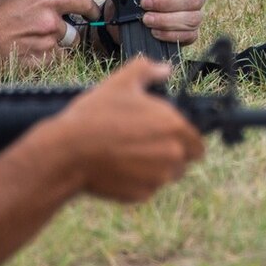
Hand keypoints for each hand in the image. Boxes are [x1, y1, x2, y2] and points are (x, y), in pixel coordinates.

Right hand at [0, 0, 102, 70]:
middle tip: (43, 36)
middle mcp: (51, 22)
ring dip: (55, 48)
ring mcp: (48, 43)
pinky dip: (49, 60)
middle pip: (73, 31)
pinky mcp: (43, 61)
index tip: (94, 13)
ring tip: (35, 46)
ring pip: (65, 48)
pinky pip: (57, 61)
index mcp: (45, 2)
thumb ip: (38, 0)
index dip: (92, 9)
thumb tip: (50, 3)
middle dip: (62, 35)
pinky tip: (32, 55)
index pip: (81, 2)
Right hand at [57, 58, 204, 202]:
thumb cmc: (96, 115)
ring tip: (126, 155)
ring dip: (154, 169)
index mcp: (175, 126)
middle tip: (142, 143)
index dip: (183, 138)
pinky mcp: (141, 195)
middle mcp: (173, 155)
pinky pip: (147, 189)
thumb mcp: (121, 82)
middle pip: (183, 160)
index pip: (197, 143)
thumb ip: (148, 70)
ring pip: (165, 176)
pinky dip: (136, 182)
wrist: (68, 152)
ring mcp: (158, 178)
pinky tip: (117, 168)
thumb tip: (166, 69)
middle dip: (169, 154)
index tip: (164, 134)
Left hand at [137, 0, 205, 46]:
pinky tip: (155, 31)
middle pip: (192, 1)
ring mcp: (196, 17)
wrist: (152, 13)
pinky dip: (169, 34)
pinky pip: (187, 36)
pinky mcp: (192, 33)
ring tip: (147, 19)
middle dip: (166, 2)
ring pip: (191, 19)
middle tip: (146, 2)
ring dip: (165, 20)